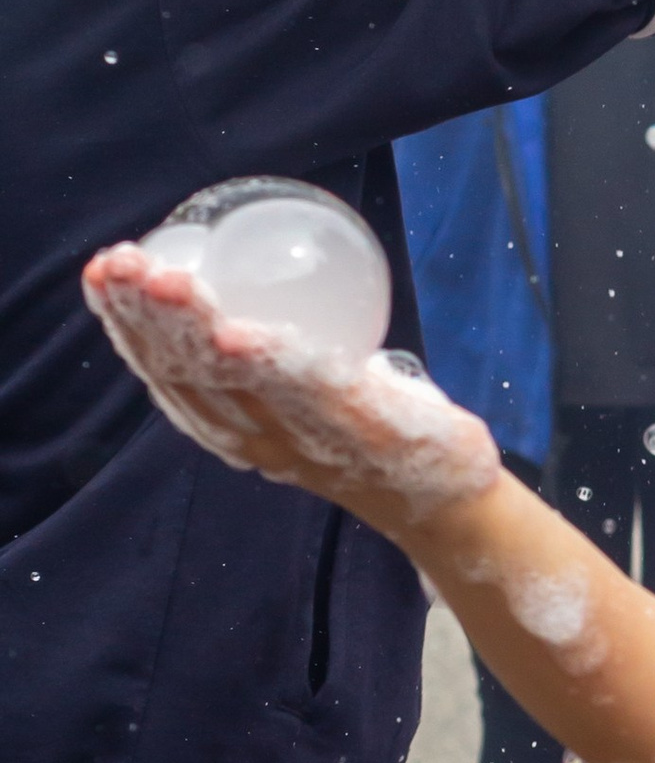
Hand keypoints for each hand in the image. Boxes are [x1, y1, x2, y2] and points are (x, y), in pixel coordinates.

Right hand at [83, 247, 498, 533]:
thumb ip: (274, 359)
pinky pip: (300, 394)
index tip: (102, 273)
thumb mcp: (308, 395)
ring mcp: (302, 437)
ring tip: (157, 281)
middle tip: (114, 264)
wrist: (443, 499)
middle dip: (140, 315)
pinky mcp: (353, 430)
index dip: (126, 324)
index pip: (167, 371)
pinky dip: (263, 365)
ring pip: (229, 380)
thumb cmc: (373, 436)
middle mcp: (256, 437)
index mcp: (238, 426)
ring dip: (186, 329)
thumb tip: (250, 292)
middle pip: (183, 372)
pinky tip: (231, 336)